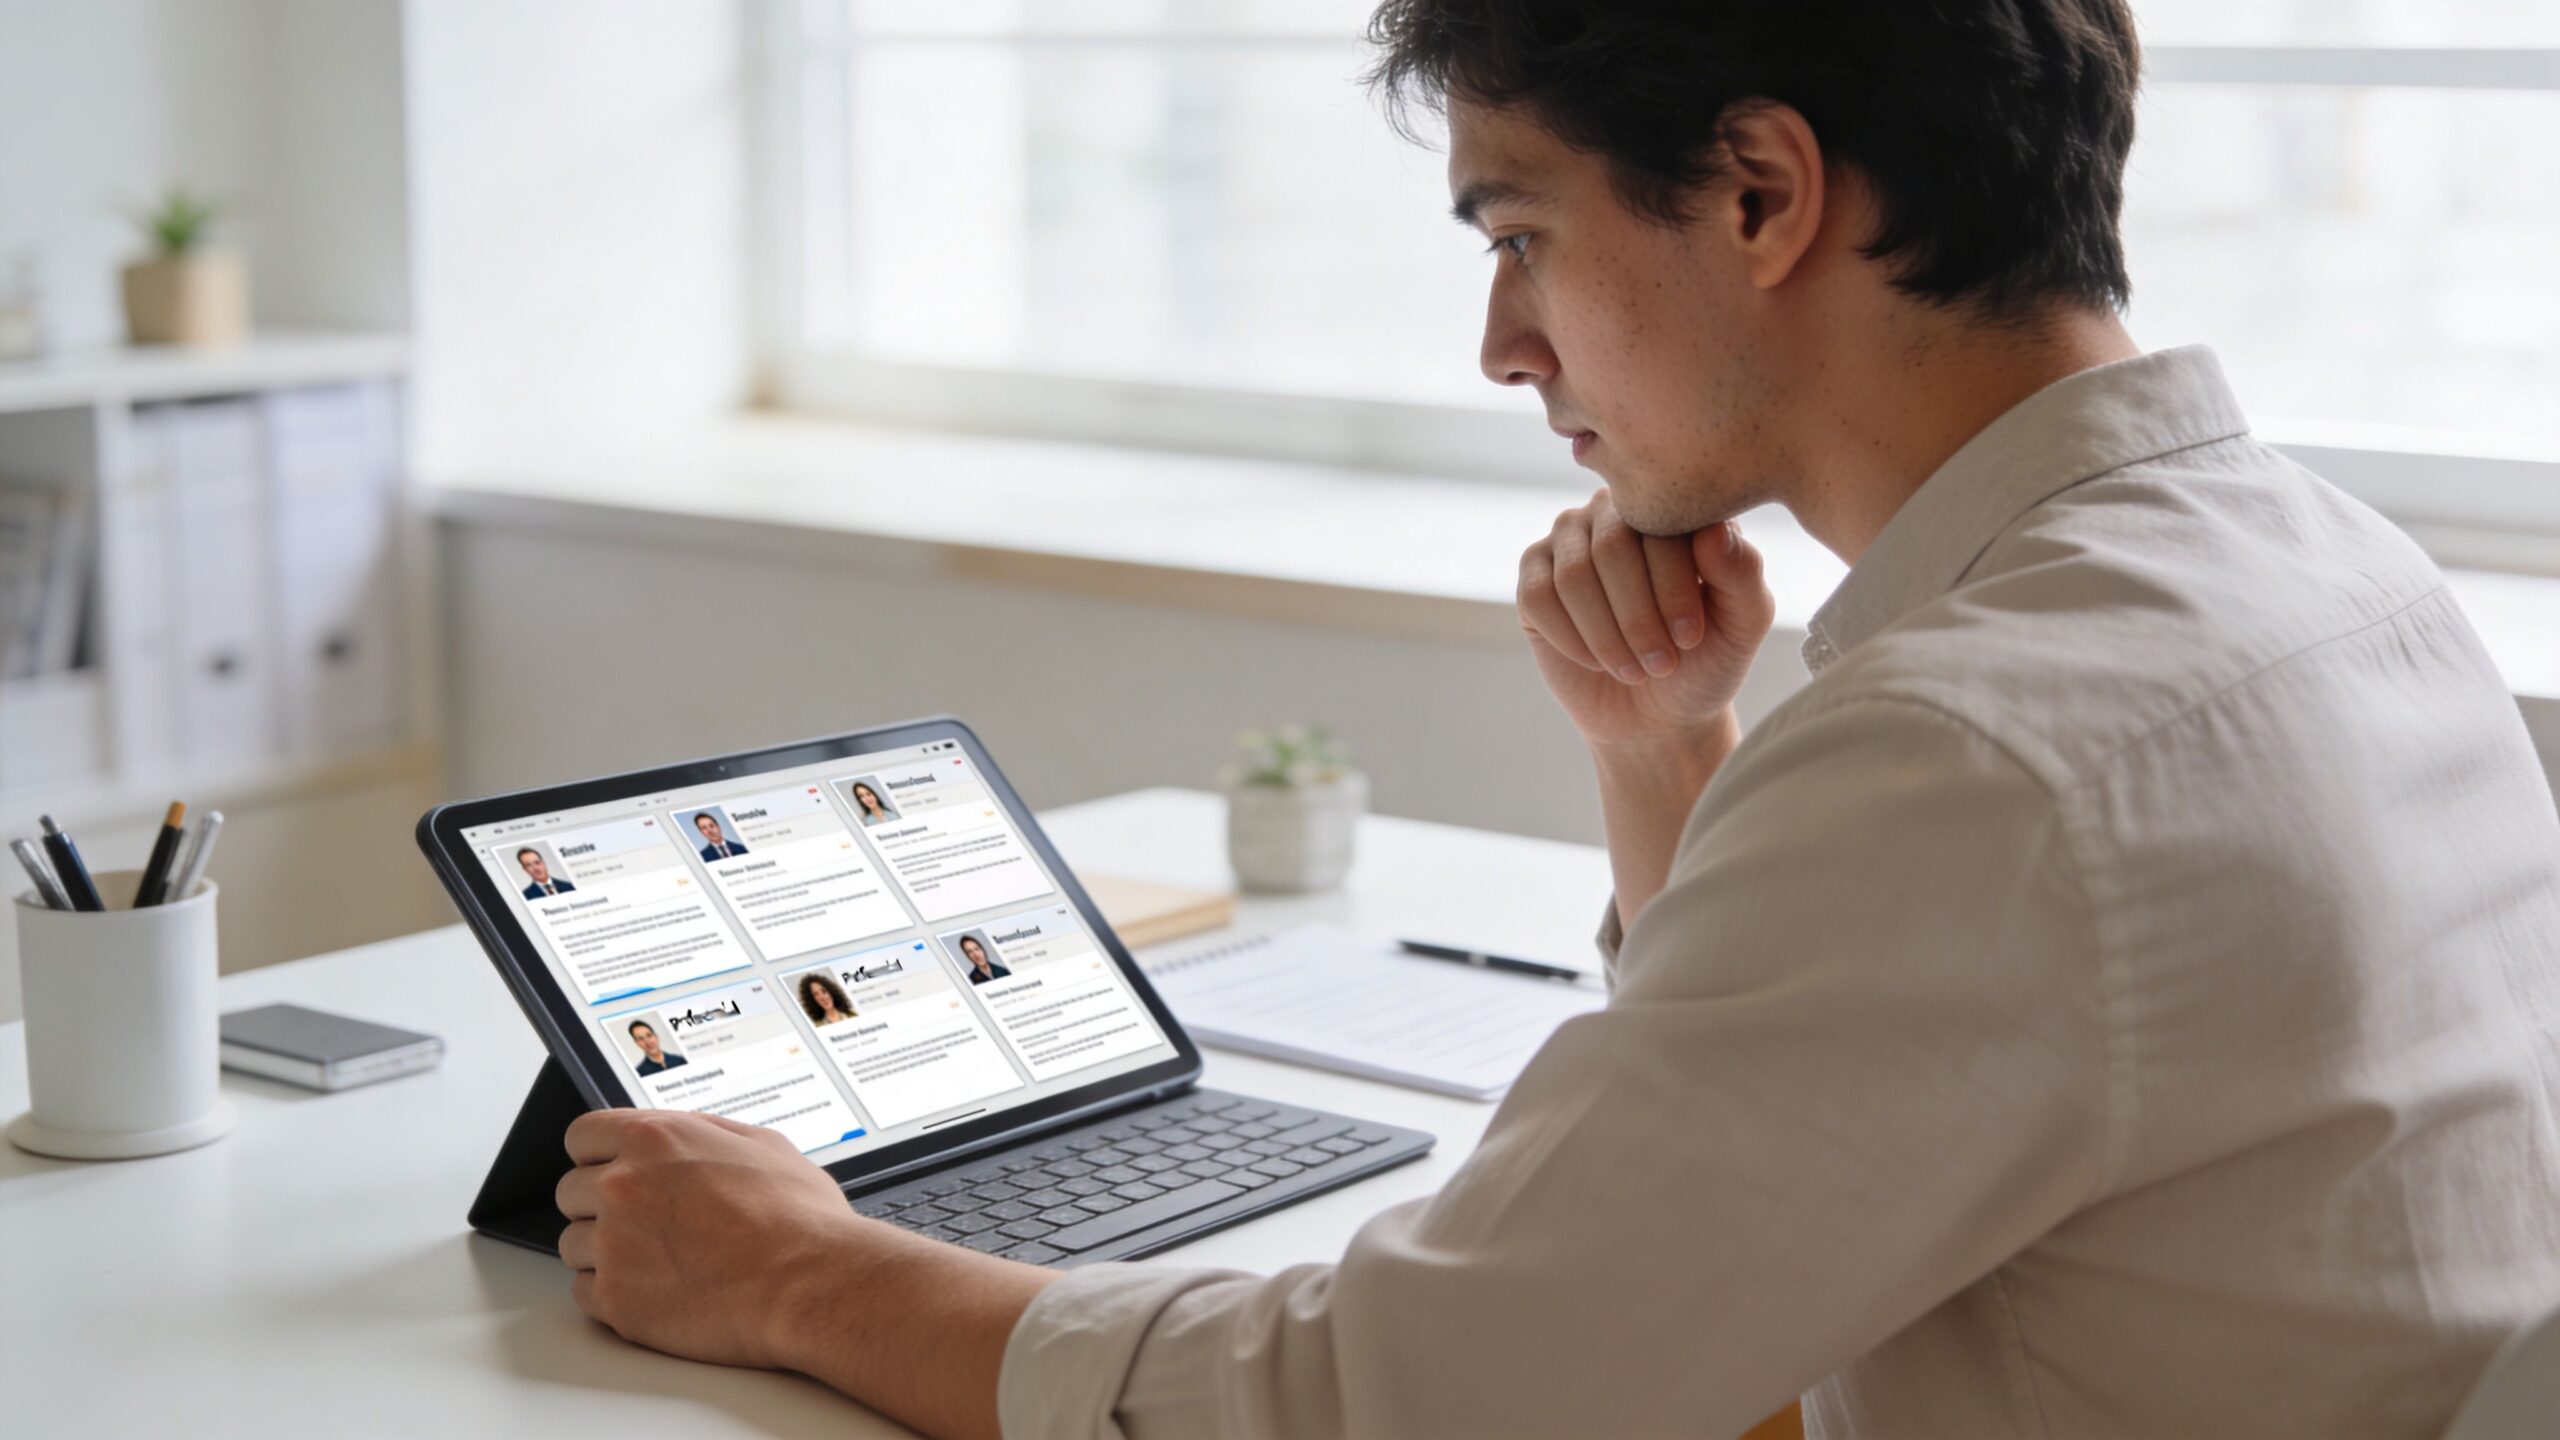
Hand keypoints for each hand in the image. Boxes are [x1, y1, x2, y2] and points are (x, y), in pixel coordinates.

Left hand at [557, 1108, 878, 1369]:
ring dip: (605, 1252)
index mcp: (654, 1139)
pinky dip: (612, 1295)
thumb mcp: (762, 1144)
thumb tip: (682, 1133)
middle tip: (646, 1223)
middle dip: (601, 1206)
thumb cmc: (800, 1219)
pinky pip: (584, 1293)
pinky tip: (655, 1289)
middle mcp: (623, 1186)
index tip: (610, 1170)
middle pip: (570, 1192)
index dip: (598, 1155)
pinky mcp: (616, 1299)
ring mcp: (614, 1245)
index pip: (582, 1136)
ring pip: (573, 1245)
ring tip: (658, 1261)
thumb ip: (704, 1132)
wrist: (812, 1284)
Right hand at [1516, 488, 1775, 750]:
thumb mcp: (1742, 623)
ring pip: (1573, 575)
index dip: (1674, 586)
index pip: (1662, 525)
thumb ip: (1743, 573)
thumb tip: (1712, 531)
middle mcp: (1617, 511)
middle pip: (1612, 548)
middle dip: (1638, 617)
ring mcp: (1570, 538)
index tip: (1691, 639)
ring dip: (1606, 635)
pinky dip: (1571, 640)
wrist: (1659, 713)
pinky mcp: (1534, 575)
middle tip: (1661, 663)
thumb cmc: (1707, 659)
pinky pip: (1538, 597)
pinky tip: (1596, 662)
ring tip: (1635, 669)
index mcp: (1671, 508)